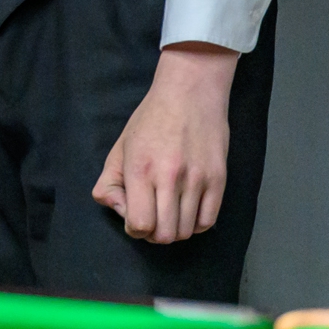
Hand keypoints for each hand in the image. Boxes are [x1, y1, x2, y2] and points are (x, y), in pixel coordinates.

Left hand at [92, 42, 238, 243]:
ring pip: (187, 231)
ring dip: (175, 230)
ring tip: (169, 213)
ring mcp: (198, 180)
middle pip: (165, 235)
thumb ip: (109, 181)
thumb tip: (116, 208)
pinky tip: (187, 211)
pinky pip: (208, 222)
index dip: (135, 229)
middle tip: (152, 219)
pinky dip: (195, 224)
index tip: (135, 217)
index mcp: (141, 169)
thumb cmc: (150, 119)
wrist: (190, 94)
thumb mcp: (120, 146)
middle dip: (154, 234)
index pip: (139, 224)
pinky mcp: (219, 180)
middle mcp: (170, 177)